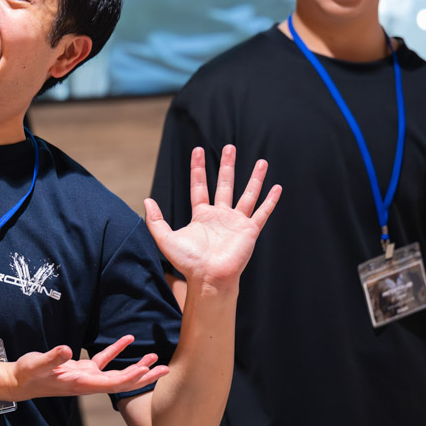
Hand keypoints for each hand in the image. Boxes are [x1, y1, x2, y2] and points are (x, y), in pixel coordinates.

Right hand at [11, 334, 168, 401]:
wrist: (20, 381)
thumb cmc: (29, 374)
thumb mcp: (38, 364)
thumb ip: (53, 357)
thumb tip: (66, 350)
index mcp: (81, 384)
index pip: (112, 383)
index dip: (130, 377)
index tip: (146, 371)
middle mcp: (88, 383)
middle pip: (122, 382)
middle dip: (144, 377)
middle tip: (165, 370)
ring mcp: (87, 377)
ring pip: (117, 374)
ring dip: (136, 367)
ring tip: (155, 359)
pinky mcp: (82, 369)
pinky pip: (104, 360)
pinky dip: (116, 350)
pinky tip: (128, 339)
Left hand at [144, 145, 279, 291]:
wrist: (209, 278)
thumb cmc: (188, 262)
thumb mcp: (166, 238)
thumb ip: (156, 220)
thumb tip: (147, 200)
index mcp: (202, 215)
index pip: (200, 186)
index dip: (198, 169)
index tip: (197, 150)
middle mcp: (220, 216)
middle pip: (225, 184)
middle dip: (227, 165)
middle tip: (230, 147)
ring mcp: (236, 222)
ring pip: (247, 194)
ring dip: (254, 178)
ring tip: (261, 161)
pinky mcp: (249, 231)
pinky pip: (262, 213)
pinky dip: (270, 201)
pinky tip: (277, 187)